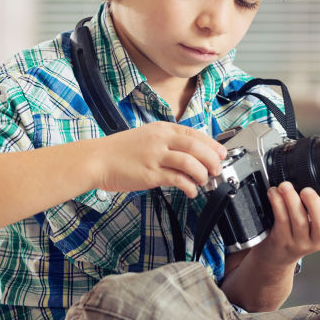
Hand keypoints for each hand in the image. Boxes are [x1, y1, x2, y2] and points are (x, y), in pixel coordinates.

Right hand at [94, 122, 226, 197]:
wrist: (97, 159)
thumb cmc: (120, 151)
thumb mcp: (147, 137)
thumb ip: (168, 142)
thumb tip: (191, 153)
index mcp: (162, 129)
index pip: (194, 133)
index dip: (212, 144)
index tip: (221, 153)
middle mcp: (160, 140)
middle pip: (196, 146)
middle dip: (212, 158)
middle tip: (217, 169)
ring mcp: (155, 156)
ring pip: (189, 162)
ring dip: (202, 173)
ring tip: (204, 181)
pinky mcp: (150, 174)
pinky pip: (177, 179)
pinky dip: (189, 186)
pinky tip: (191, 191)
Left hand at [251, 181, 319, 266]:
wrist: (277, 256)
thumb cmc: (297, 234)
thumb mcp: (313, 227)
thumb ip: (317, 209)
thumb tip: (312, 178)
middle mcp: (315, 240)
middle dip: (314, 204)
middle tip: (307, 190)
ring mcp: (298, 242)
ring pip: (298, 221)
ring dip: (291, 199)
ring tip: (285, 186)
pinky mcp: (281, 240)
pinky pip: (280, 220)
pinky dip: (277, 203)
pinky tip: (274, 193)